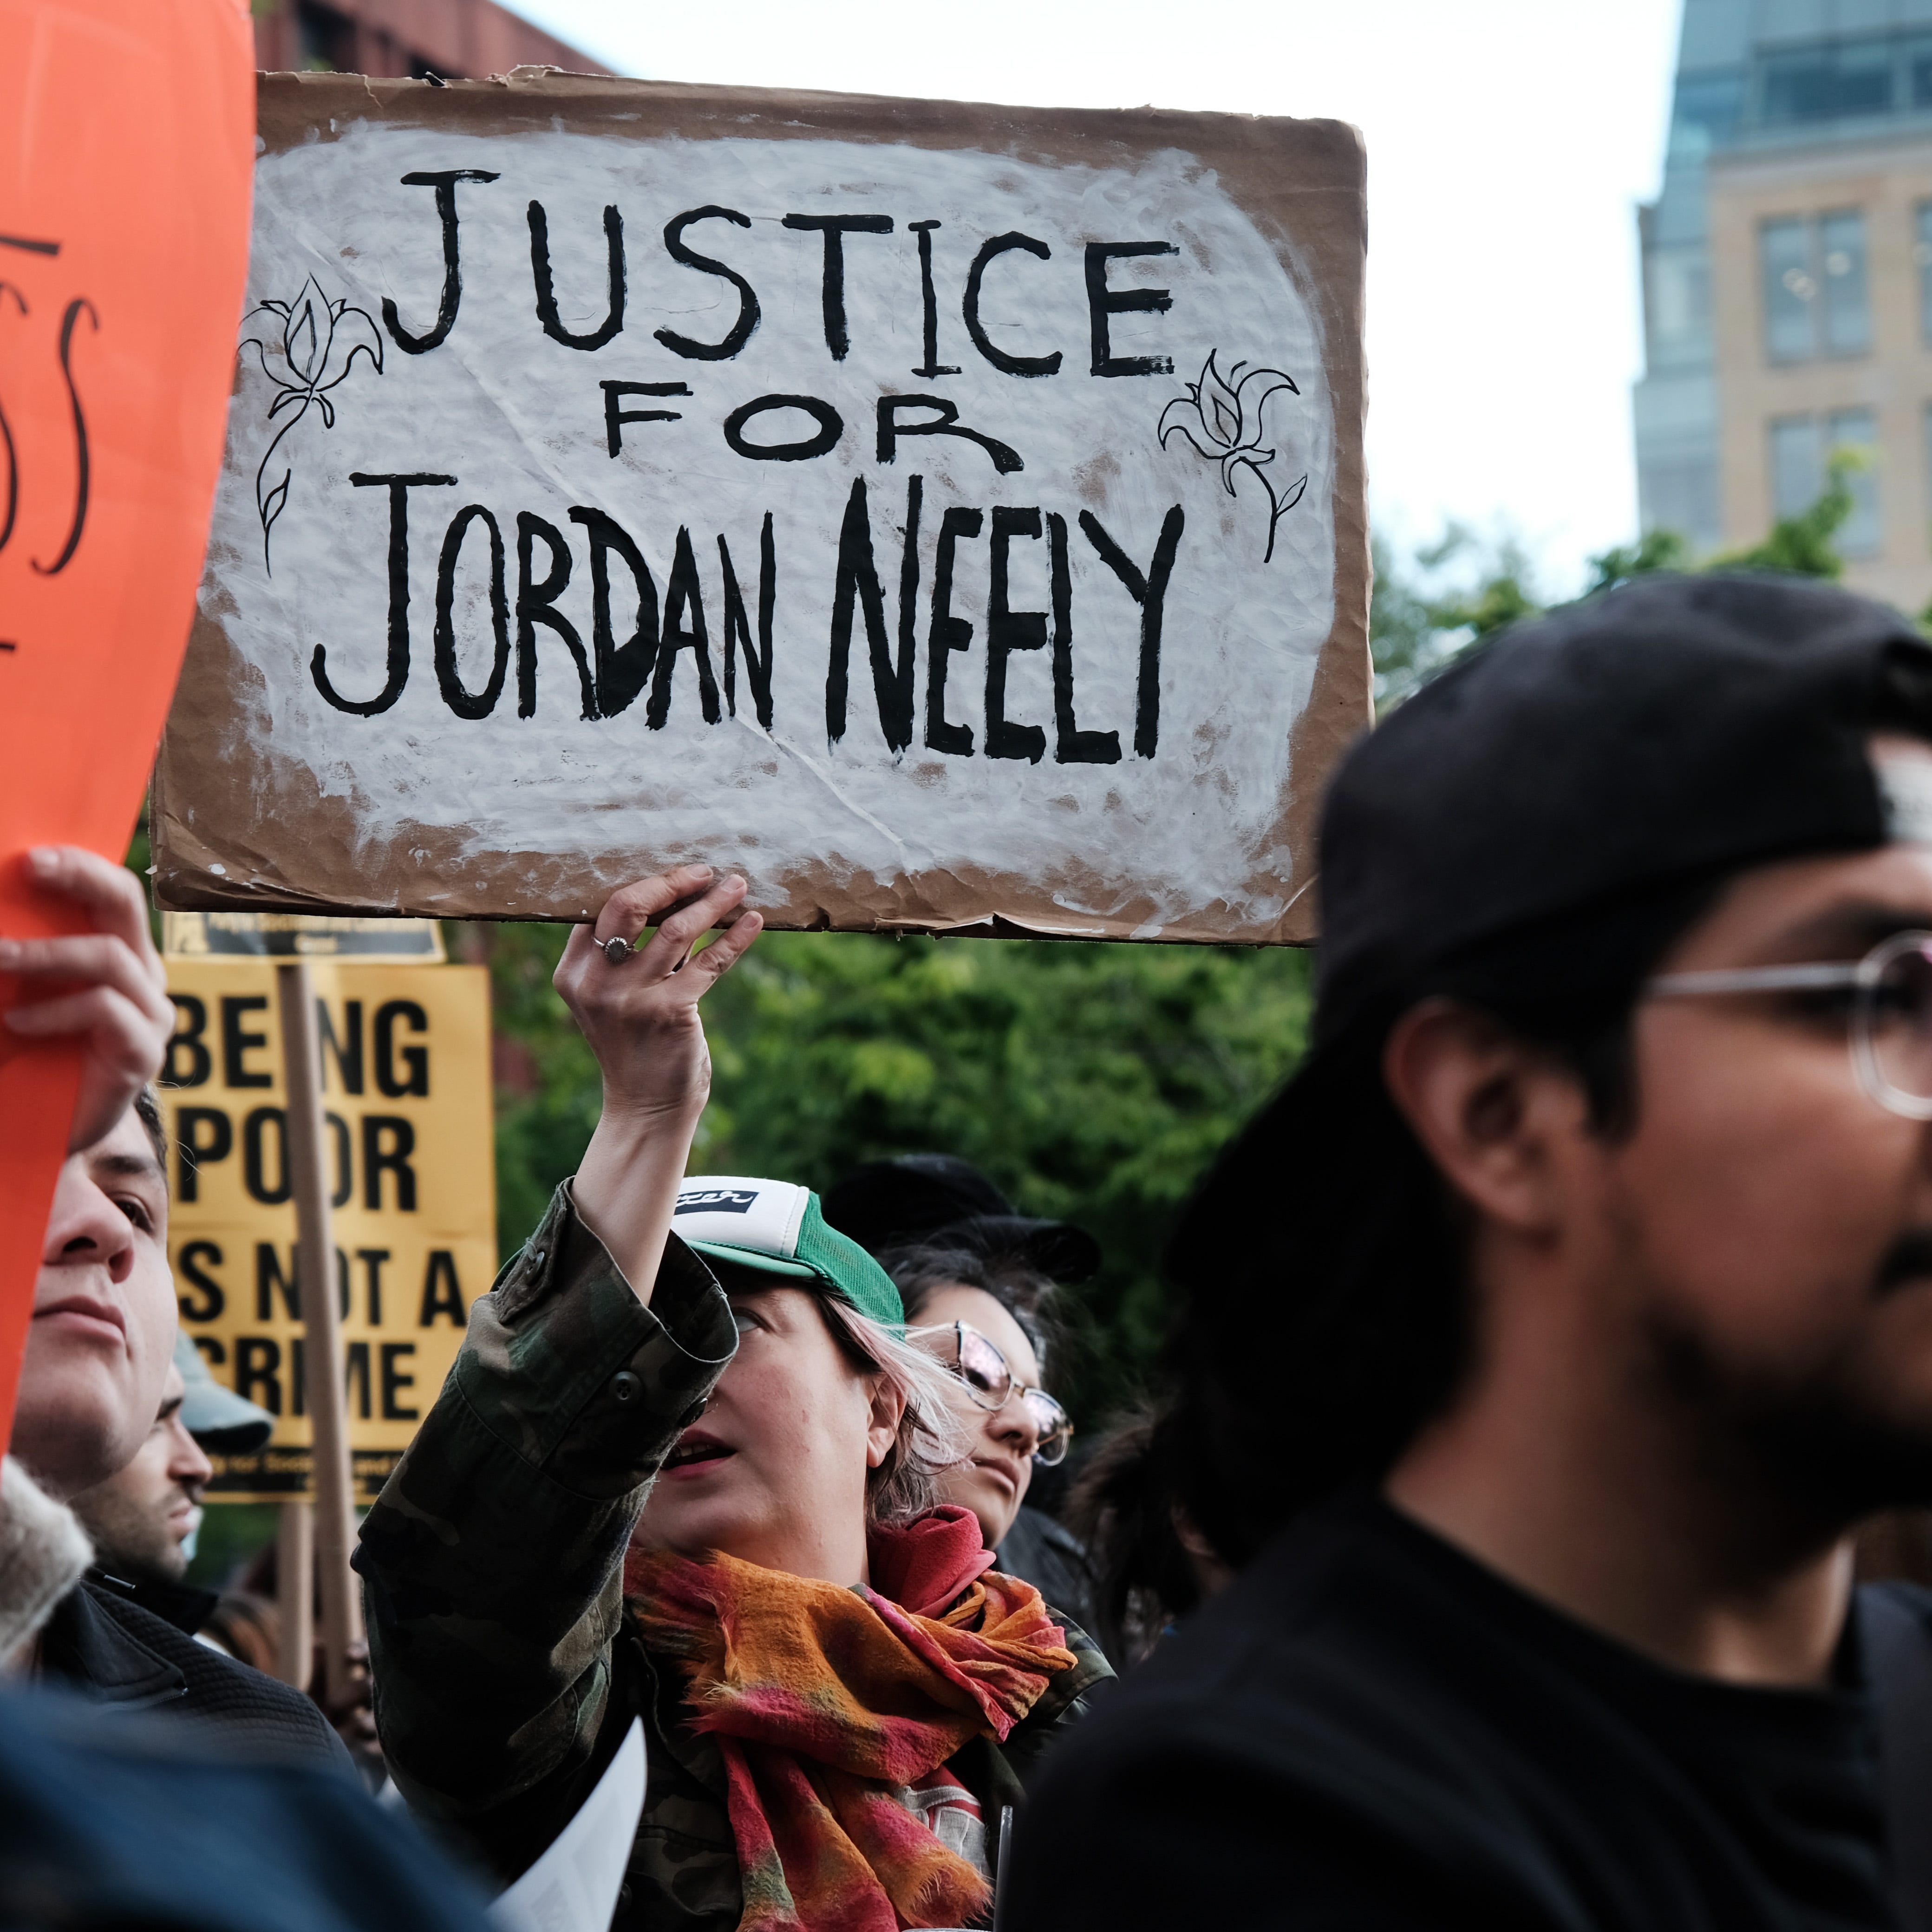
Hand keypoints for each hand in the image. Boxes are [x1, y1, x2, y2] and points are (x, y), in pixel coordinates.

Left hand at [0, 848, 172, 1153]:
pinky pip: (106, 1011)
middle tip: (28, 868)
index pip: (115, 892)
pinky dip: (56, 1011)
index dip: (80, 865)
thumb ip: (18, 953)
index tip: (29, 855)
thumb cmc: (22, 1054)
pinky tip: (16, 1022)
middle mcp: (144, 977)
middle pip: (125, 907)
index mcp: (120, 953)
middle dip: (79, 878)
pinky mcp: (142, 1054)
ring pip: (111, 958)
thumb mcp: (19, 991)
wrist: (35, 1134)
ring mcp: (149, 1016)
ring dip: (47, 953)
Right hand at [555, 868, 761, 1297]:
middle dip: (671, 881)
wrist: (646, 1107)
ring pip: (677, 928)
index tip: (675, 872)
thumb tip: (668, 892)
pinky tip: (753, 921)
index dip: (642, 882)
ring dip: (712, 901)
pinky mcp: (671, 1011)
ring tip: (737, 884)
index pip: (601, 906)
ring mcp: (632, 997)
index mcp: (573, 972)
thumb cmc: (635, 1043)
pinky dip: (735, 937)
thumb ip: (623, 954)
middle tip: (704, 870)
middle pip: (629, 904)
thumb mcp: (611, 997)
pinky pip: (710, 961)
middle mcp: (595, 982)